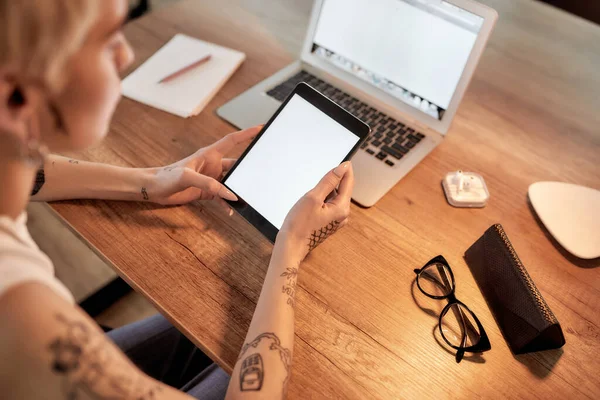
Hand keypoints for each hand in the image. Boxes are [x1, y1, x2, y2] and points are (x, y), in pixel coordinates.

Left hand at [145, 126, 260, 207]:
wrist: (154, 189)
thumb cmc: (166, 176)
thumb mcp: (187, 177)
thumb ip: (210, 184)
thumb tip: (230, 194)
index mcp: (209, 154)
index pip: (233, 141)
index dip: (247, 134)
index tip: (261, 129)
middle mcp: (212, 165)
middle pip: (236, 165)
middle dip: (248, 170)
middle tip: (259, 175)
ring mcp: (211, 178)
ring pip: (231, 183)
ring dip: (238, 190)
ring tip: (247, 197)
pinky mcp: (207, 191)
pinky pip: (222, 196)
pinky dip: (227, 203)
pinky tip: (231, 210)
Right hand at [277, 161, 353, 260]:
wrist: (291, 246)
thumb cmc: (299, 224)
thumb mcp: (313, 197)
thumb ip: (329, 181)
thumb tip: (343, 167)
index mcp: (342, 208)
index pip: (348, 183)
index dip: (345, 170)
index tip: (343, 160)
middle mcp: (343, 215)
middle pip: (341, 190)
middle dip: (330, 184)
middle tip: (315, 187)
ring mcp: (337, 220)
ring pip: (334, 198)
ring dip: (324, 193)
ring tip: (309, 202)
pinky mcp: (330, 223)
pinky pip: (329, 206)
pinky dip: (322, 201)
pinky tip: (311, 207)